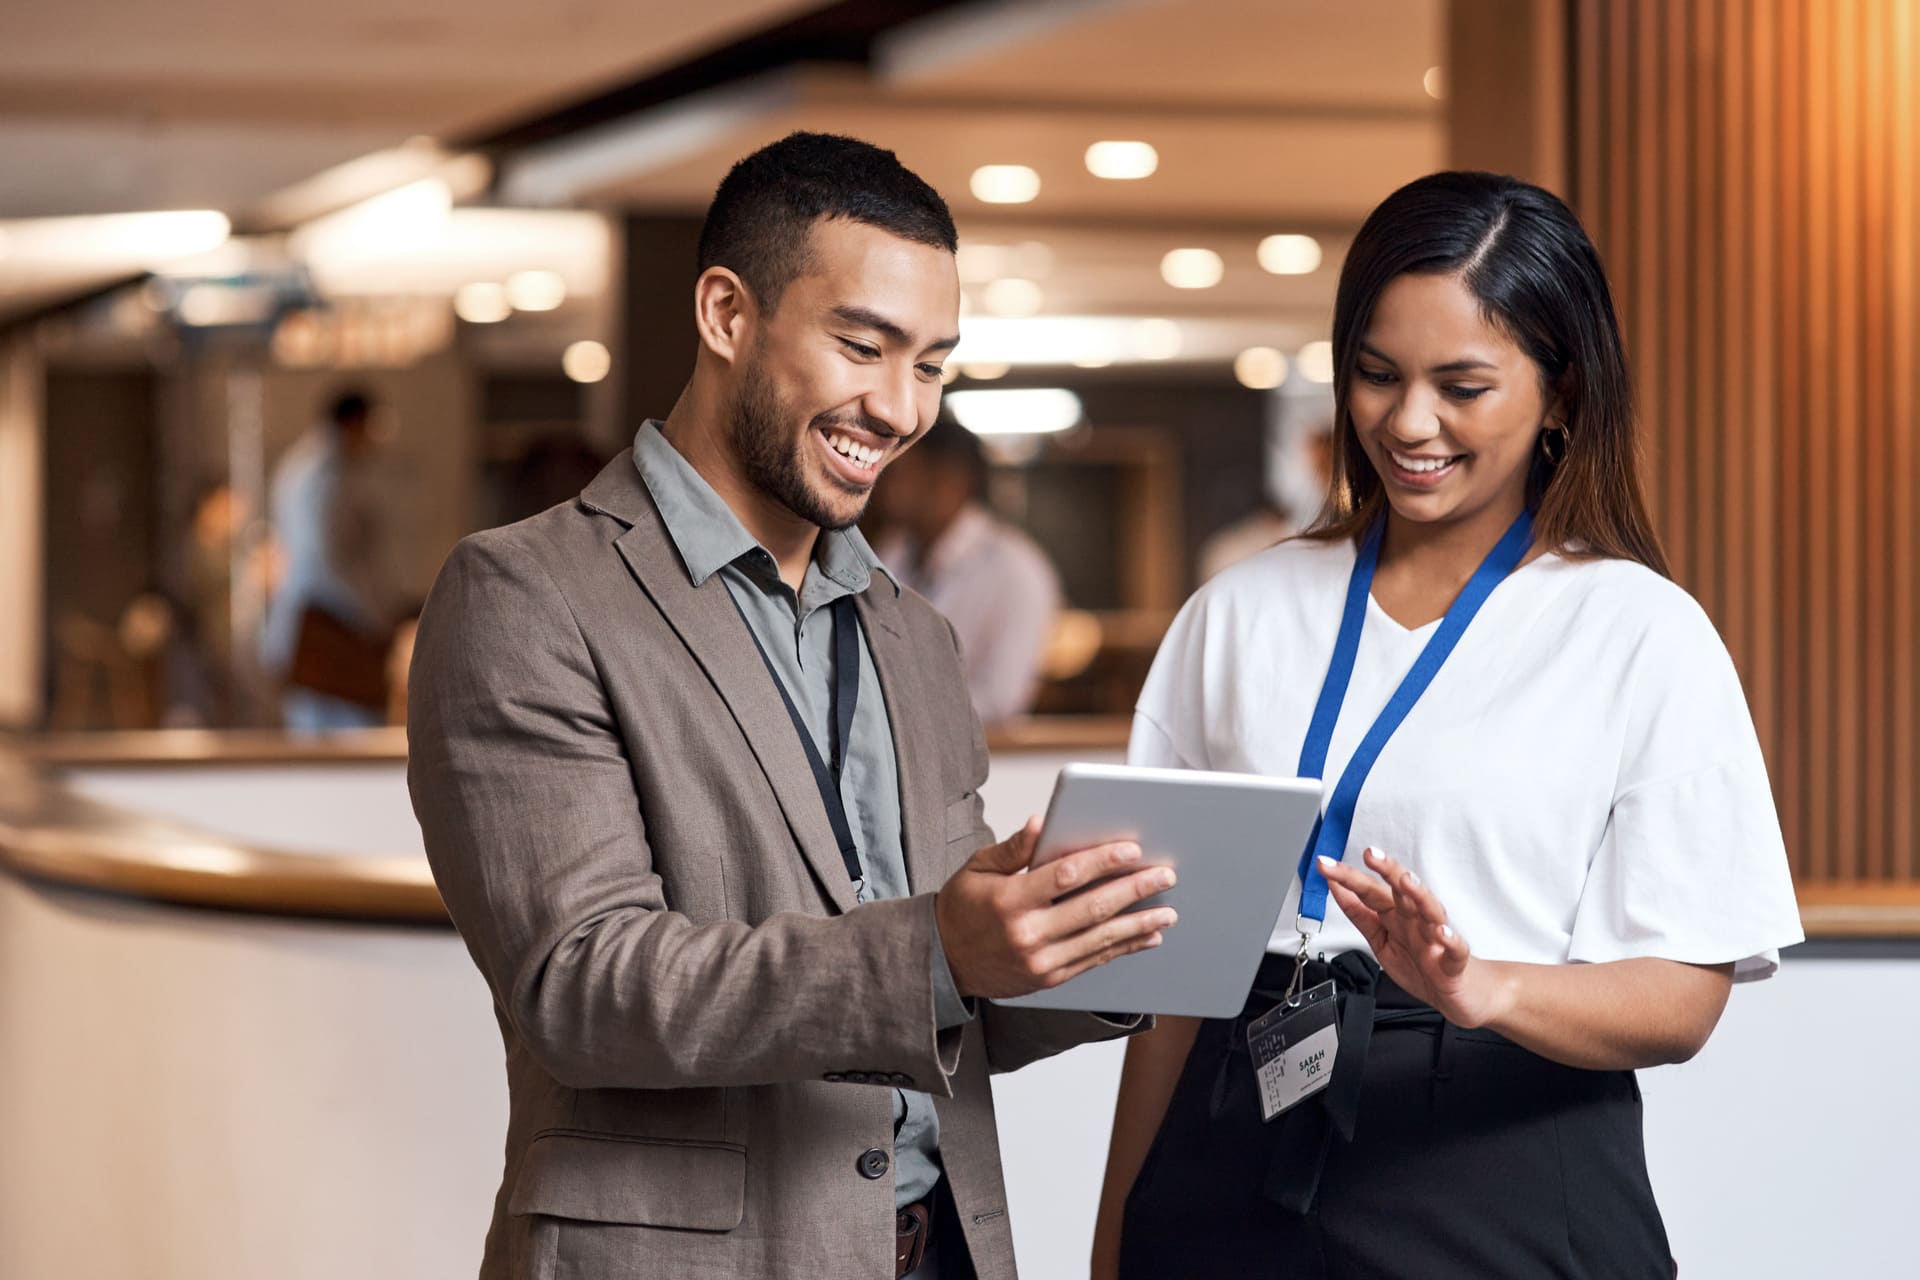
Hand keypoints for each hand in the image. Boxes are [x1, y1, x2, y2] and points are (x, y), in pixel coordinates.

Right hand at [936, 816, 1177, 999]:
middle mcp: (1027, 934)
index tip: (1132, 849)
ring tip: (1168, 911)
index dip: (1102, 861)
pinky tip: (1146, 936)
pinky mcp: (1049, 979)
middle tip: (1165, 875)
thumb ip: (1013, 848)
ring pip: (1100, 939)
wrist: (943, 962)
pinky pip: (1094, 961)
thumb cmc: (962, 908)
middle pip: (1092, 908)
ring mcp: (1040, 961)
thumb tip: (1041, 822)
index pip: (1065, 876)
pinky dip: (1123, 947)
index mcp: (1009, 900)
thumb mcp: (978, 869)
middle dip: (1134, 889)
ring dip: (1139, 923)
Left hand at [1317, 847, 1512, 1028]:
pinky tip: (1442, 932)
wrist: (1461, 994)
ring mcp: (1437, 940)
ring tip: (1406, 881)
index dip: (1348, 877)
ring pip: (1431, 911)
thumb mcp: (1381, 941)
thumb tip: (1336, 887)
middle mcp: (1417, 922)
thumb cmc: (1424, 965)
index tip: (1326, 864)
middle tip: (1371, 855)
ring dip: (1419, 895)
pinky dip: (1450, 939)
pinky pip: (1455, 949)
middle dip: (1387, 870)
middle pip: (1403, 891)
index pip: (1371, 891)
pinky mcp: (1455, 963)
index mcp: (1397, 916)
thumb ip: (1360, 915)